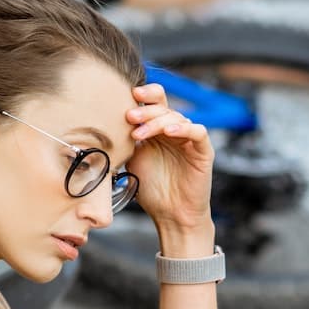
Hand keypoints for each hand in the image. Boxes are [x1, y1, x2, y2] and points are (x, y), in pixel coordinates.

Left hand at [125, 83, 214, 234]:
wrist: (171, 215)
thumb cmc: (152, 189)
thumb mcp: (132, 158)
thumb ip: (125, 138)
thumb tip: (105, 121)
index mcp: (158, 129)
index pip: (154, 101)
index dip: (145, 93)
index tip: (129, 95)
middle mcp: (174, 131)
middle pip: (164, 107)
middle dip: (145, 110)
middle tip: (130, 117)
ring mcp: (189, 140)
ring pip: (178, 118)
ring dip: (158, 122)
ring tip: (141, 133)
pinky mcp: (203, 151)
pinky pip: (198, 132)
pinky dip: (184, 129)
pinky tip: (170, 133)